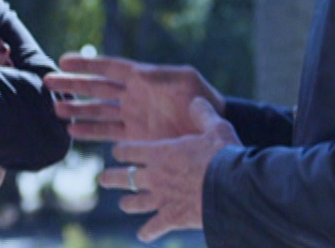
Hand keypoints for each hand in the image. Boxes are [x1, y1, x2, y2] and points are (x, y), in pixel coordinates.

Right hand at [43, 54, 224, 141]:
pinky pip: (107, 133)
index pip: (108, 68)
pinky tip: (72, 130)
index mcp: (143, 78)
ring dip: (76, 110)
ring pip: (97, 112)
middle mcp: (133, 96)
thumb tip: (138, 74)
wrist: (211, 131)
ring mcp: (132, 117)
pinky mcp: (135, 138)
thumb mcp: (186, 81)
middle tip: (47, 82)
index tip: (62, 61)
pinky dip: (90, 131)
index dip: (86, 64)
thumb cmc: (203, 101)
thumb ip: (162, 75)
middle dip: (72, 85)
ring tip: (55, 109)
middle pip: (96, 89)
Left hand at [99, 97, 239, 242]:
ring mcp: (160, 199)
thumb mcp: (216, 127)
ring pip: (134, 203)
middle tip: (103, 179)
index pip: (129, 149)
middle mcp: (154, 176)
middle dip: (112, 178)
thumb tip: (196, 101)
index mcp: (160, 152)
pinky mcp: (171, 219)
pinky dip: (147, 232)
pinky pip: (152, 228)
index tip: (117, 152)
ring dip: (127, 204)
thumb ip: (203, 114)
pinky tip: (143, 236)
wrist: (231, 187)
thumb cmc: (223, 154)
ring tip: (123, 204)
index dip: (121, 150)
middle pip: (125, 177)